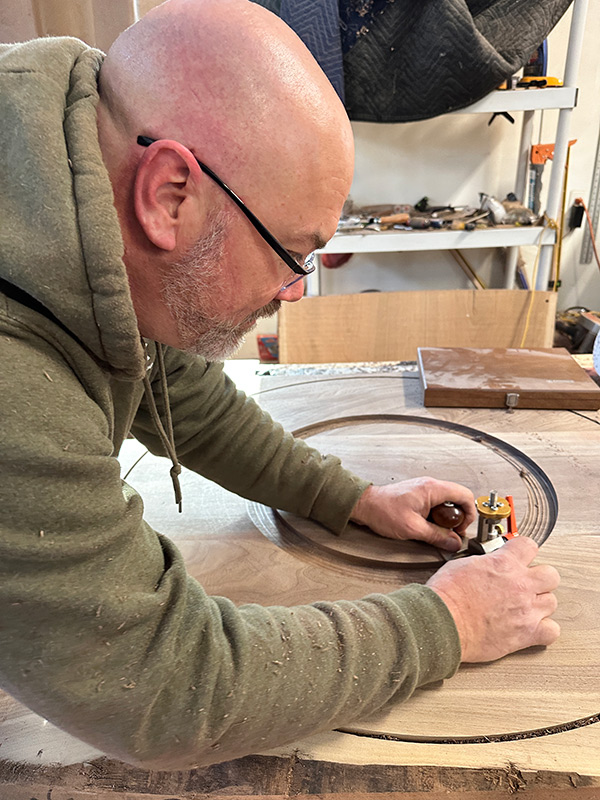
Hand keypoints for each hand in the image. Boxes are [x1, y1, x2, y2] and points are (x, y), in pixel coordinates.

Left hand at [350, 478, 475, 550]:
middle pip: (458, 498)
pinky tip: (428, 525)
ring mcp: (425, 488)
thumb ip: (437, 536)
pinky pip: (437, 503)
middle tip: (451, 532)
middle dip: (458, 518)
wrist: (366, 505)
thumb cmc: (383, 511)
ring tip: (437, 530)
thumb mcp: (413, 529)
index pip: (465, 495)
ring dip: (447, 518)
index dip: (469, 514)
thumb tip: (453, 543)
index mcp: (432, 489)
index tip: (462, 528)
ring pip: (448, 502)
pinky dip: (437, 515)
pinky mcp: (419, 494)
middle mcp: (430, 485)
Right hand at [426, 537, 559, 661]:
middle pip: (551, 575)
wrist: (443, 623)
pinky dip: (544, 630)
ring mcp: (526, 610)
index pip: (529, 546)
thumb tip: (488, 564)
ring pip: (552, 602)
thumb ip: (484, 563)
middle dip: (540, 578)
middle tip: (526, 583)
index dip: (524, 551)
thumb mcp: (462, 564)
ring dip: (540, 604)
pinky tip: (531, 628)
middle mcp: (520, 585)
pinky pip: (552, 631)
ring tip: (525, 607)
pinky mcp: (526, 634)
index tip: (520, 557)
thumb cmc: (447, 597)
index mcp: (503, 564)